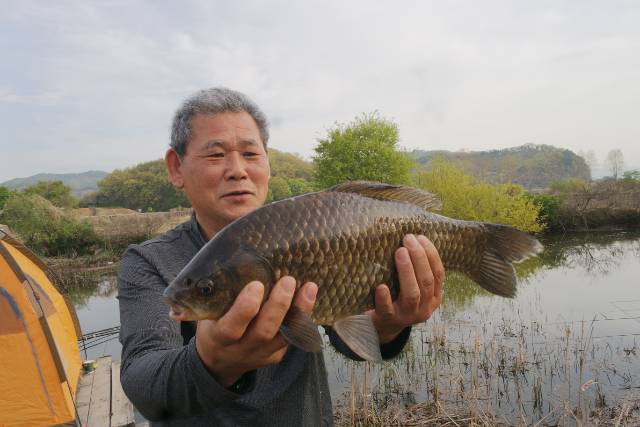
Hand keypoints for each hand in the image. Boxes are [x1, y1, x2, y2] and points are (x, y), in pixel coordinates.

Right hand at [195, 276, 317, 386]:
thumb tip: (227, 254)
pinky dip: (302, 318)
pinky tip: (309, 298)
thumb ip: (219, 294)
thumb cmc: (213, 325)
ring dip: (298, 311)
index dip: (245, 309)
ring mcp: (260, 355)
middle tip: (288, 281)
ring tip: (309, 287)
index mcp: (218, 337)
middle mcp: (240, 349)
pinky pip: (292, 338)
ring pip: (284, 336)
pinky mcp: (275, 355)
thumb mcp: (207, 313)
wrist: (218, 361)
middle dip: (278, 306)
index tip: (256, 285)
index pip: (231, 327)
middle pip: (263, 332)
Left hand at [368, 234, 444, 343]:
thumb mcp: (414, 286)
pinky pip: (388, 309)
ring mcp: (407, 316)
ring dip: (407, 271)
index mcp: (434, 297)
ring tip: (399, 251)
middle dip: (419, 257)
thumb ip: (417, 269)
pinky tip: (381, 286)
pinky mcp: (388, 320)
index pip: (439, 274)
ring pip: (412, 294)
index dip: (431, 254)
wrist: (383, 326)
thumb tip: (412, 236)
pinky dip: (385, 297)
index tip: (421, 237)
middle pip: (426, 281)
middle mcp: (425, 308)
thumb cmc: (399, 297)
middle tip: (408, 239)